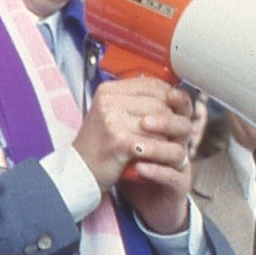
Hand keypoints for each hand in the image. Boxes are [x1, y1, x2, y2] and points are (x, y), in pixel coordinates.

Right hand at [75, 76, 194, 231]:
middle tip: (174, 134)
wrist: (79, 170)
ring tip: (166, 146)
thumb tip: (172, 94)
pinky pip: (154, 142)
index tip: (176, 110)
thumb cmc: (98, 145)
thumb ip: (136, 102)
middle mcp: (108, 101)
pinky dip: (160, 152)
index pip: (152, 84)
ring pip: (161, 123)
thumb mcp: (113, 115)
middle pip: (160, 103)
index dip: (170, 97)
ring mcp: (112, 120)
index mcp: (108, 91)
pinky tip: (158, 157)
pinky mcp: (119, 141)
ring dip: (169, 138)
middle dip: (173, 121)